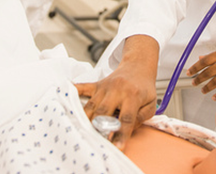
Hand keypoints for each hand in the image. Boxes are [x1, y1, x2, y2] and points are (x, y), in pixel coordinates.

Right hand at [74, 35, 158, 150]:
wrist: (138, 66)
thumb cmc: (144, 88)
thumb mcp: (151, 104)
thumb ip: (141, 119)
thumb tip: (126, 131)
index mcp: (133, 96)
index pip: (126, 119)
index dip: (121, 134)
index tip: (117, 147)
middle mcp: (117, 90)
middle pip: (104, 112)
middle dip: (99, 128)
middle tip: (96, 142)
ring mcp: (104, 87)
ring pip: (91, 106)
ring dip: (87, 120)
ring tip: (83, 132)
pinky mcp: (96, 85)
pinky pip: (82, 88)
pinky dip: (73, 94)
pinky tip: (64, 99)